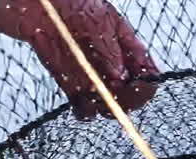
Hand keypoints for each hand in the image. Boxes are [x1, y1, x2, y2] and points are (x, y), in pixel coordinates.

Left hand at [22, 0, 159, 118]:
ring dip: (104, 107)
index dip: (145, 86)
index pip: (149, 77)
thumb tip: (119, 76)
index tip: (135, 86)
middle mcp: (116, 71)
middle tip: (112, 91)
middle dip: (125, 101)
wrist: (46, 8)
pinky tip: (81, 103)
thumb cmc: (79, 6)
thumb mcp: (99, 21)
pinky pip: (84, 110)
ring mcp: (96, 81)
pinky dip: (85, 112)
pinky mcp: (74, 88)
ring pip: (109, 108)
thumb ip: (110, 49)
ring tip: (93, 94)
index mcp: (130, 52)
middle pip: (131, 99)